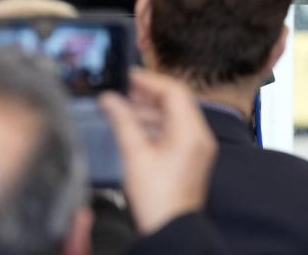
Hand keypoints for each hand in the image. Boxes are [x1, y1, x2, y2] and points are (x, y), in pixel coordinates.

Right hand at [99, 68, 216, 234]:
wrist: (170, 230)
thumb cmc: (157, 198)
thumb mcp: (134, 155)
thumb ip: (122, 121)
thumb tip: (109, 98)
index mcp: (190, 132)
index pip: (174, 91)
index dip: (149, 80)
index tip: (127, 77)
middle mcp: (198, 136)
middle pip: (175, 102)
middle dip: (146, 95)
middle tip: (120, 92)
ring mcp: (196, 148)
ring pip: (172, 116)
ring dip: (147, 111)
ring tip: (120, 109)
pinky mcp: (189, 158)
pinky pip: (173, 131)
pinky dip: (153, 126)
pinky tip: (131, 128)